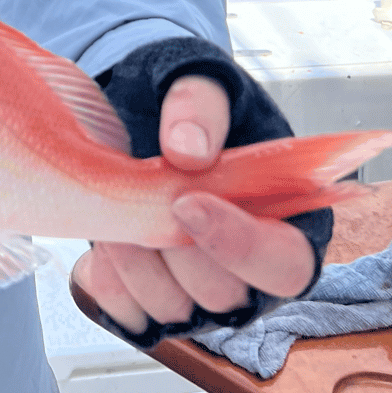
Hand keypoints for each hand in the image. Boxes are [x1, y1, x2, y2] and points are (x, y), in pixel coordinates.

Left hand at [72, 74, 314, 334]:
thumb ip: (199, 104)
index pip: (284, 264)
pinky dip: (105, 277)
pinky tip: (105, 237)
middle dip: (172, 247)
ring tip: (117, 208)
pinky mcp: (148, 304)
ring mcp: (197, 297)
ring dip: (134, 262)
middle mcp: (246, 274)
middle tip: (137, 196)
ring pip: (171, 311)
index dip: (238, 243)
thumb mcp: (200, 80)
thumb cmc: (185, 106)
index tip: (187, 202)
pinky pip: (125, 312)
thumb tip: (189, 150)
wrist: (135, 114)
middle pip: (223, 295)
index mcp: (286, 225)